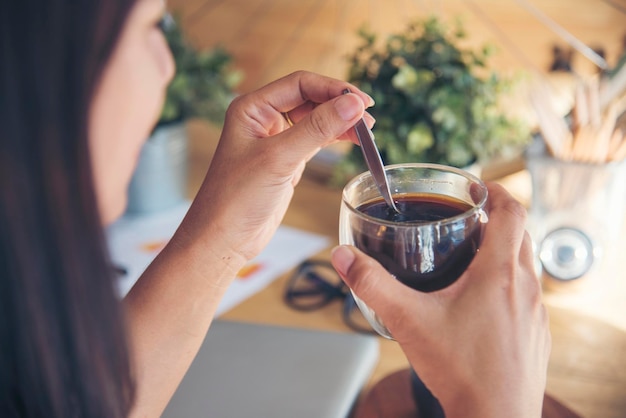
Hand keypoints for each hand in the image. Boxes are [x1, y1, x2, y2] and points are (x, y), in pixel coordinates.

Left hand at [179, 71, 373, 260]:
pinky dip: (334, 138)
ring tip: (368, 130)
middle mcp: (262, 118)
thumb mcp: (280, 158)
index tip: (362, 102)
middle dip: (339, 105)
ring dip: (340, 122)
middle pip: (310, 98)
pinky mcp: (285, 160)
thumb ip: (317, 129)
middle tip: (368, 119)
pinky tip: (352, 140)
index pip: (300, 83)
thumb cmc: (237, 198)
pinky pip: (315, 139)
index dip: (333, 89)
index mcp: (252, 108)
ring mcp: (274, 139)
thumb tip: (353, 104)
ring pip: (315, 119)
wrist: (224, 238)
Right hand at [331, 183, 550, 417]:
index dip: (497, 191)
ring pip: (526, 265)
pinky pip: (527, 295)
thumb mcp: (408, 320)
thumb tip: (344, 256)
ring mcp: (537, 312)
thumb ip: (372, 284)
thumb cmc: (461, 370)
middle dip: (496, 220)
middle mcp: (526, 287)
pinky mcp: (536, 334)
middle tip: (467, 219)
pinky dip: (508, 284)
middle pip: (521, 234)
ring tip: (469, 259)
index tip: (478, 186)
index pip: (513, 212)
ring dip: (503, 253)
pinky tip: (479, 304)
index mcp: (500, 273)